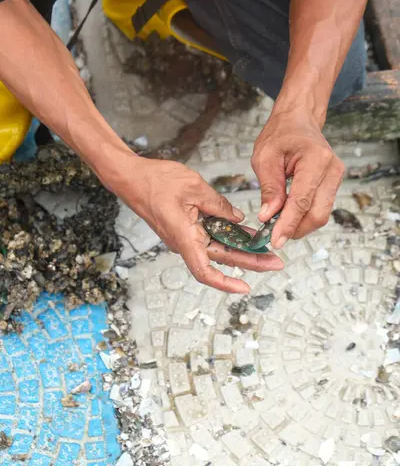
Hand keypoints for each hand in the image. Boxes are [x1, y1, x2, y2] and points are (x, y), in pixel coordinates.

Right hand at [99, 150, 283, 292]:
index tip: (245, 288)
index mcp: (184, 236)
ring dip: (242, 250)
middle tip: (276, 263)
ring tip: (268, 250)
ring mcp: (185, 236)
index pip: (204, 271)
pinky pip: (210, 236)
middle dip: (250, 262)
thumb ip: (219, 205)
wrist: (132, 177)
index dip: (225, 283)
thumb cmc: (155, 181)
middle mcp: (185, 241)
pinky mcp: (186, 228)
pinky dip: (229, 236)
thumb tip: (237, 218)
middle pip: (220, 259)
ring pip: (218, 248)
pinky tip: (248, 234)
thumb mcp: (194, 187)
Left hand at [251, 110, 344, 247]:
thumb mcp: (264, 157)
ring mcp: (337, 177)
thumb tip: (268, 217)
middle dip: (296, 229)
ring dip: (300, 225)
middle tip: (273, 236)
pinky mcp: (334, 184)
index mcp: (316, 159)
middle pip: (318, 214)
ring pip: (321, 214)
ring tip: (278, 225)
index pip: (302, 201)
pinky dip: (304, 217)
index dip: (288, 224)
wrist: (298, 119)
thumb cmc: (280, 134)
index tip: (275, 240)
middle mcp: (332, 170)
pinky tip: (287, 216)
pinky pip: (321, 208)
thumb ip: (269, 188)